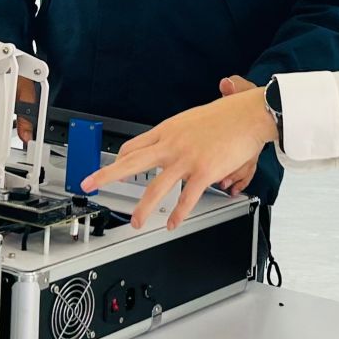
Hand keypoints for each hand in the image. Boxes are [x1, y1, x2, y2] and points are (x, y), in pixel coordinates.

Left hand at [81, 86, 276, 229]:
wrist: (249, 114)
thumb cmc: (227, 115)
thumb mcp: (193, 118)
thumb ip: (179, 133)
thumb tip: (173, 144)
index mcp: (168, 130)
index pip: (134, 146)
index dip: (119, 161)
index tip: (112, 168)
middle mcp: (171, 144)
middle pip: (130, 162)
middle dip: (106, 174)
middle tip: (89, 183)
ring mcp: (186, 159)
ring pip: (155, 187)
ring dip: (143, 208)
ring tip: (136, 222)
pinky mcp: (203, 172)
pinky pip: (186, 198)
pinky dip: (178, 214)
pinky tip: (173, 224)